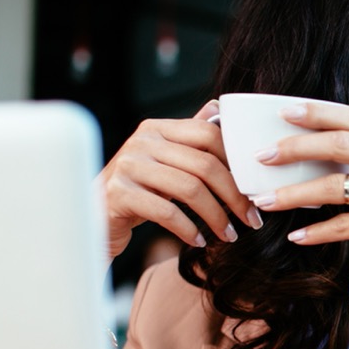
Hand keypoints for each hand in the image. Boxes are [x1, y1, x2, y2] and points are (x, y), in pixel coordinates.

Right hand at [95, 100, 262, 261]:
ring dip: (216, 217)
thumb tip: (219, 108)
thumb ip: (189, 137)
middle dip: (235, 196)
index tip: (255, 191)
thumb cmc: (138, 191)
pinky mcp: (118, 193)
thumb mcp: (164, 162)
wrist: (93, 217)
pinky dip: (188, 229)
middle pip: (205, 165)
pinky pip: (167, 211)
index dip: (238, 164)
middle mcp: (142, 141)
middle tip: (251, 220)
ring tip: (229, 235)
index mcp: (157, 129)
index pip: (209, 135)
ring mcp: (128, 166)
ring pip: (190, 189)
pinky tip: (199, 241)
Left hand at [247, 102, 348, 296]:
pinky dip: (317, 232)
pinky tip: (296, 236)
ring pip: (336, 185)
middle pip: (341, 142)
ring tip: (265, 200)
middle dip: (295, 147)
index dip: (318, 112)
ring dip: (294, 193)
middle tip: (263, 156)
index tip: (284, 110)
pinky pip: (345, 225)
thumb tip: (320, 155)